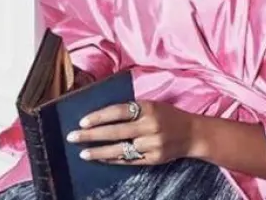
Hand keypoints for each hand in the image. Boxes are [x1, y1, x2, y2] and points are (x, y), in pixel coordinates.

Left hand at [65, 100, 199, 165]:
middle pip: (115, 131)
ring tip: (83, 153)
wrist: (193, 134)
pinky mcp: (153, 159)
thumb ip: (131, 109)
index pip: (118, 112)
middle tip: (72, 137)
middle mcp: (150, 126)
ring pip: (120, 149)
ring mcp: (152, 144)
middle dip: (91, 135)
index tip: (82, 122)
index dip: (98, 117)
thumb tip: (100, 116)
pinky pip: (129, 160)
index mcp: (148, 108)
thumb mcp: (152, 105)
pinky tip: (101, 158)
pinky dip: (113, 159)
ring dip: (99, 152)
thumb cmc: (167, 116)